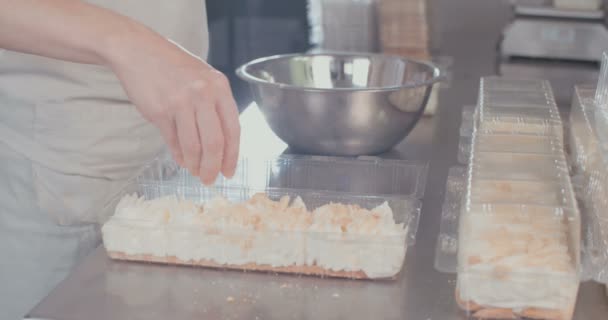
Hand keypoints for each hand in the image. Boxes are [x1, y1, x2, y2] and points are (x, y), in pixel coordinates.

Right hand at [107, 36, 239, 184]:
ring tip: (195, 171)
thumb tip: (222, 145)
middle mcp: (203, 94)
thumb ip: (215, 106)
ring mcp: (180, 102)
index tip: (230, 171)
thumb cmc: (174, 66)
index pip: (233, 129)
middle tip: (210, 179)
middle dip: (213, 166)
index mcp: (219, 87)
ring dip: (195, 164)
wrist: (138, 50)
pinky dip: (179, 155)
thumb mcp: (204, 78)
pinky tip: (182, 160)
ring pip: (193, 146)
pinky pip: (173, 141)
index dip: (232, 155)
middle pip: (214, 143)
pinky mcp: (160, 111)